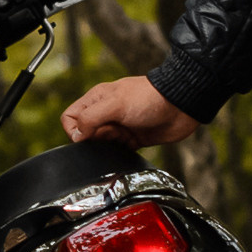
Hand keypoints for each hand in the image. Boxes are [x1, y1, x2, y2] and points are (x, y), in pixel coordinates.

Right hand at [61, 73, 198, 147]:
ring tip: (125, 137)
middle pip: (86, 134)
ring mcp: (120, 126)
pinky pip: (118, 151)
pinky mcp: (133, 139)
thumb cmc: (149, 98)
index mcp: (97, 99)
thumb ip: (91, 118)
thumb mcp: (114, 104)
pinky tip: (131, 146)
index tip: (89, 135)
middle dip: (96, 139)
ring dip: (110, 146)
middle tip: (114, 132)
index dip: (75, 130)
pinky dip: (121, 153)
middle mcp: (106, 113)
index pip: (70, 118)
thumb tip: (77, 136)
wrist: (180, 105)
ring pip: (101, 144)